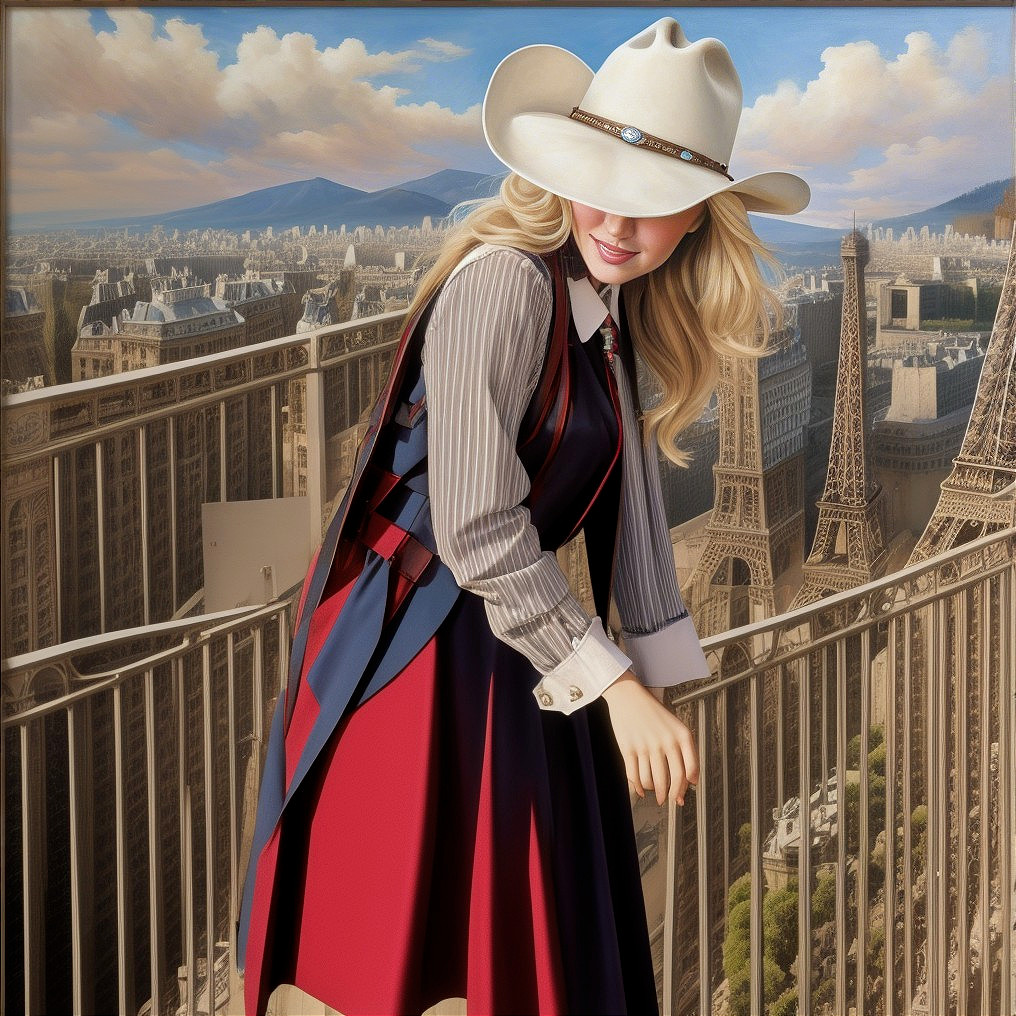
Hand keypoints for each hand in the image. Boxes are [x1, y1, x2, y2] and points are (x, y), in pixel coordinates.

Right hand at [601, 670, 698, 805]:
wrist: (627, 695)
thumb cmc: (653, 712)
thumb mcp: (676, 726)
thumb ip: (686, 751)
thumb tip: (691, 782)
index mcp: (681, 736)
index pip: (689, 771)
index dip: (686, 788)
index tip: (682, 796)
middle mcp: (665, 741)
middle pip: (671, 779)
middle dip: (671, 796)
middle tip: (668, 800)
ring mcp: (646, 745)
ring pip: (652, 781)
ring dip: (654, 791)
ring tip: (655, 791)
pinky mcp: (628, 748)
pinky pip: (634, 776)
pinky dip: (638, 787)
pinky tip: (641, 789)